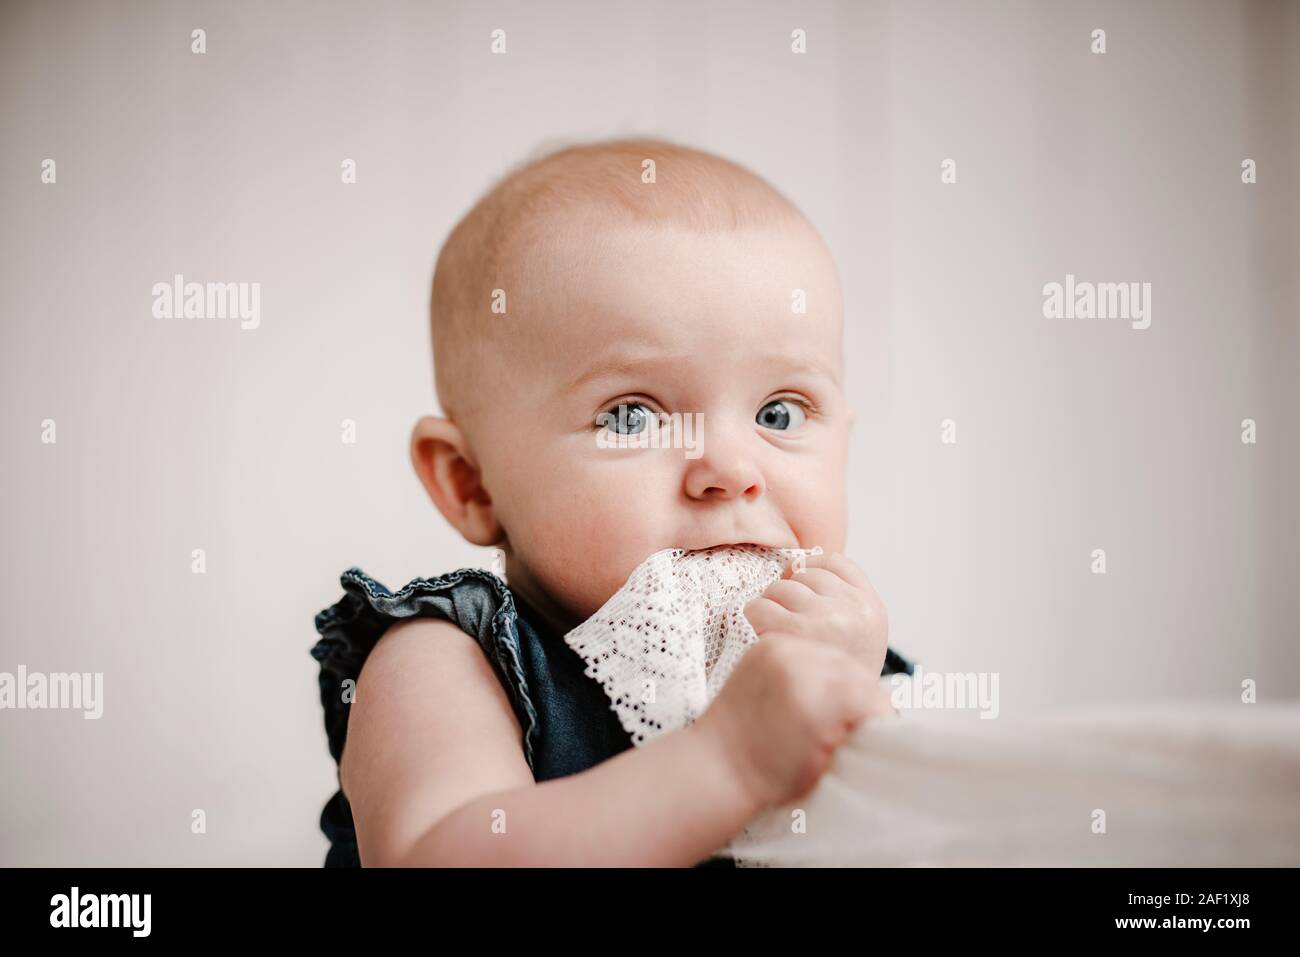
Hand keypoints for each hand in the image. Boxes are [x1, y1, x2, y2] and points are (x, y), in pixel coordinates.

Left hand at [743, 552, 889, 677]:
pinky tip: (763, 638)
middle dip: (791, 594)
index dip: (812, 571)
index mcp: (873, 610)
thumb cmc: (834, 681)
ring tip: (779, 636)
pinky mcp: (793, 632)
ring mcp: (826, 619)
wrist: (826, 729)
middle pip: (805, 574)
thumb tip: (795, 563)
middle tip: (790, 625)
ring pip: (780, 587)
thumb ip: (840, 601)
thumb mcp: (857, 638)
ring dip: (772, 607)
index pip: (836, 563)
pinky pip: (759, 606)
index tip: (803, 592)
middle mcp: (854, 611)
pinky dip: (753, 619)